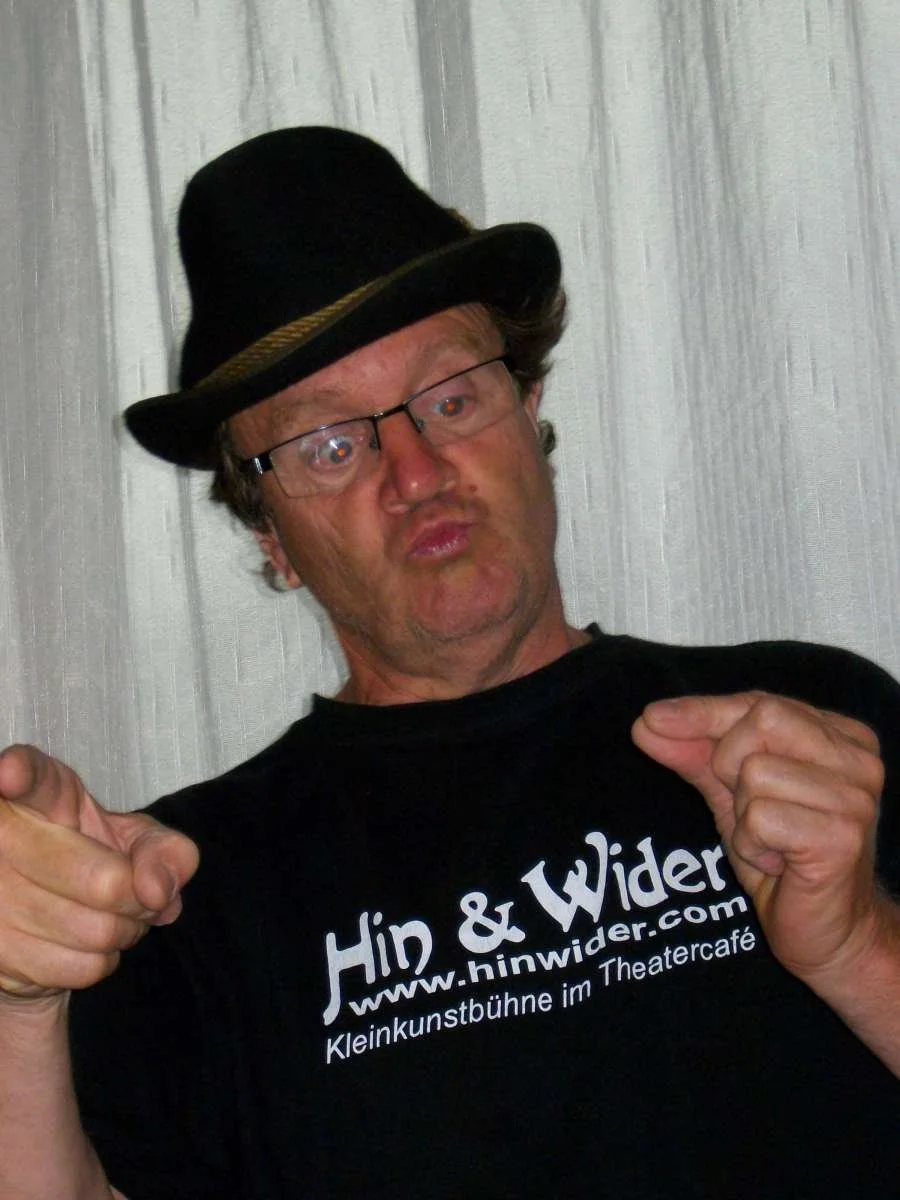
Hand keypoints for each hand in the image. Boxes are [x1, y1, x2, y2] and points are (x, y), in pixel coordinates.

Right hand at [0, 744, 198, 1000]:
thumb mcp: (133, 840)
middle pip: (104, 882)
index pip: (28, 776)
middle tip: (136, 891)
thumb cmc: (93, 860)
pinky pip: (77, 966)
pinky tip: (76, 941)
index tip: (12, 774)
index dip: (21, 773)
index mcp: (39, 792)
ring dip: (120, 932)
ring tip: (104, 912)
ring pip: (96, 931)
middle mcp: (3, 835)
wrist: (43, 923)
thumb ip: (162, 849)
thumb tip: (158, 889)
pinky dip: (95, 962)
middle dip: (139, 897)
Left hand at [631, 692, 886, 982]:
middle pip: (762, 721)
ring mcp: (856, 797)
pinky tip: (779, 863)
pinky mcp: (841, 836)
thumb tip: (647, 723)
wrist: (827, 934)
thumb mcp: (733, 796)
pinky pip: (760, 817)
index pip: (760, 703)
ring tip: (772, 844)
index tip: (650, 718)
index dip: (703, 712)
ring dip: (744, 817)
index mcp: (841, 737)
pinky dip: (752, 845)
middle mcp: (858, 759)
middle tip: (750, 811)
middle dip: (729, 765)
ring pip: (755, 772)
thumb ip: (696, 755)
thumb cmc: (784, 860)